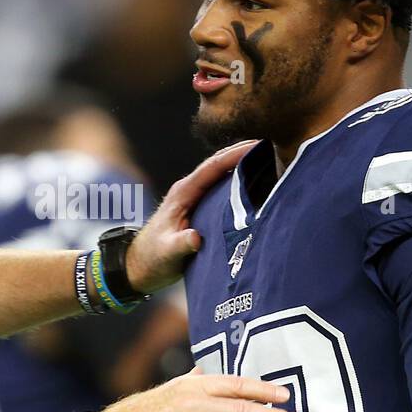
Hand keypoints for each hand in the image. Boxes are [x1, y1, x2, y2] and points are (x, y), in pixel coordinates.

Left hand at [126, 140, 255, 292]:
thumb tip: (196, 238)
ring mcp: (192, 197)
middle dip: (243, 152)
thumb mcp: (167, 254)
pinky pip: (220, 186)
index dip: (235, 155)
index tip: (259, 145)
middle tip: (273, 145)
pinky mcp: (197, 206)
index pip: (212, 167)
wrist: (138, 266)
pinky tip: (256, 182)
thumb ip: (181, 245)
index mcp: (182, 193)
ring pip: (220, 173)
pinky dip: (238, 179)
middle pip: (218, 163)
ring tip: (270, 158)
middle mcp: (188, 190)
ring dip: (242, 163)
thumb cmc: (152, 259)